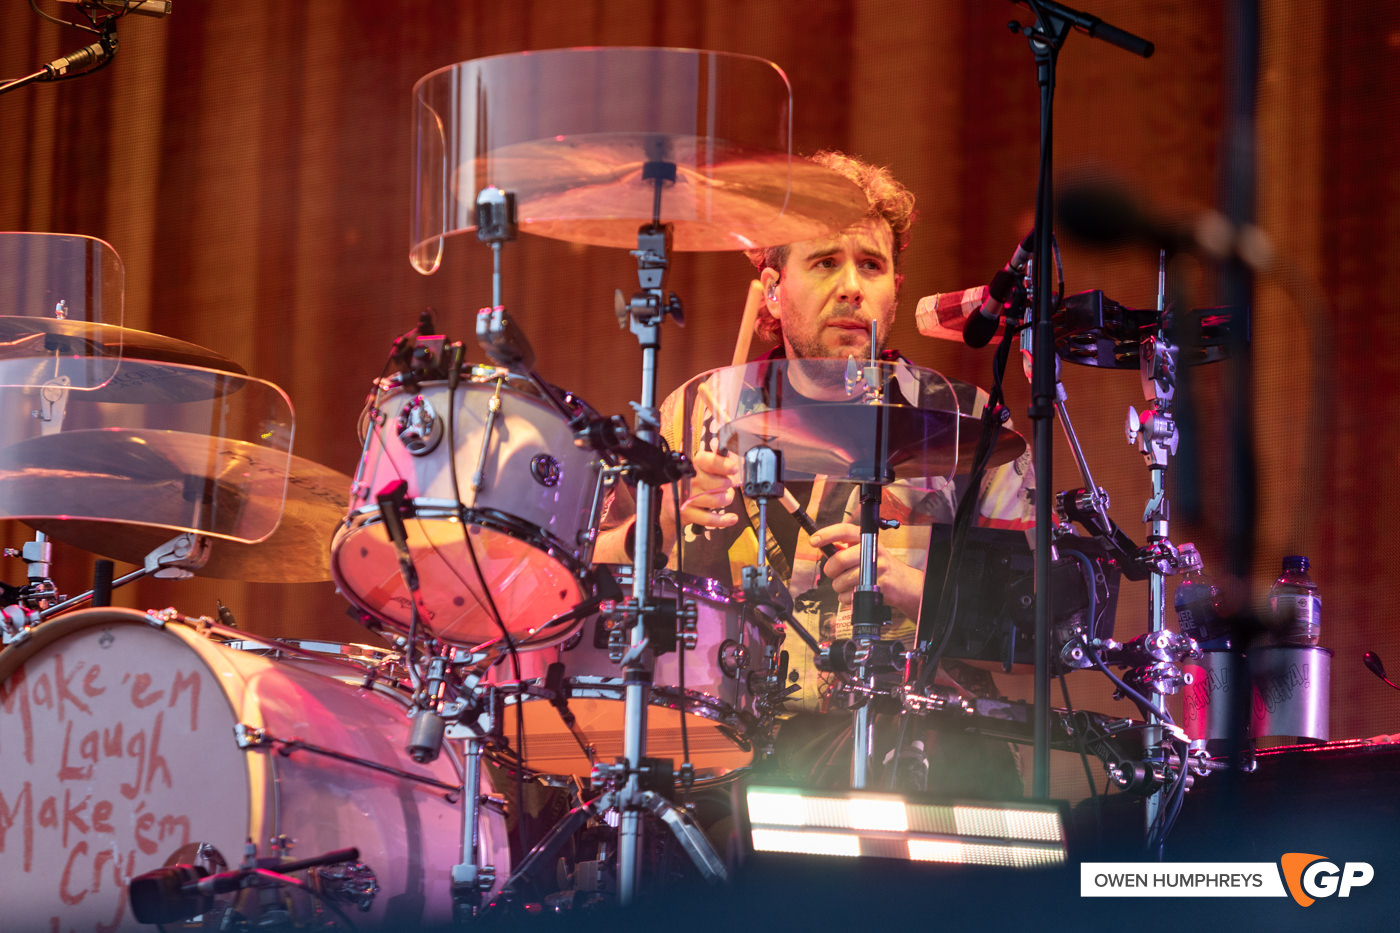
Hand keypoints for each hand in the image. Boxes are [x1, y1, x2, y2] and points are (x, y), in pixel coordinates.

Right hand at [662, 449, 741, 550]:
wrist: (671, 504)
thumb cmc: (690, 484)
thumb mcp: (699, 468)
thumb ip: (716, 462)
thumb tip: (731, 460)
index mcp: (690, 465)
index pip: (708, 461)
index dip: (723, 465)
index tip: (733, 468)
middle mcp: (687, 480)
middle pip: (719, 482)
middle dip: (728, 484)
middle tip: (725, 484)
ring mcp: (686, 497)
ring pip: (718, 500)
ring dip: (727, 499)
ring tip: (724, 496)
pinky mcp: (687, 513)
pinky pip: (710, 518)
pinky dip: (723, 520)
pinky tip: (731, 518)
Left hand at [809, 522, 924, 619]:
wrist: (903, 583)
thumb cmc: (879, 565)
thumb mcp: (866, 550)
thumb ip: (846, 548)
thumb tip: (823, 546)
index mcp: (868, 539)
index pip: (845, 531)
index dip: (827, 534)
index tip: (813, 540)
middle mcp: (873, 551)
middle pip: (839, 559)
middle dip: (830, 569)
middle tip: (832, 572)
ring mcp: (877, 570)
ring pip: (841, 581)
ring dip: (839, 586)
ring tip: (848, 584)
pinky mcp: (877, 588)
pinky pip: (848, 596)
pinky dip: (846, 598)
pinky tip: (855, 592)